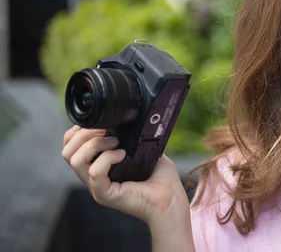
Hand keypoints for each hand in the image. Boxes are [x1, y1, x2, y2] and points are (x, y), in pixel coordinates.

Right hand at [61, 125, 190, 229]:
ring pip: (76, 160)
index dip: (77, 133)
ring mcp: (97, 187)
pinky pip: (95, 172)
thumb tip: (126, 121)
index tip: (98, 124)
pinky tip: (123, 154)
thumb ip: (131, 138)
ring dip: (95, 144)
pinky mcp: (106, 194)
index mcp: (98, 167)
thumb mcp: (144, 151)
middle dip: (85, 135)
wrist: (171, 199)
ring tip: (116, 143)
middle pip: (68, 152)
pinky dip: (108, 157)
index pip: (71, 149)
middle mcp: (93, 178)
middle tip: (107, 132)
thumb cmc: (161, 179)